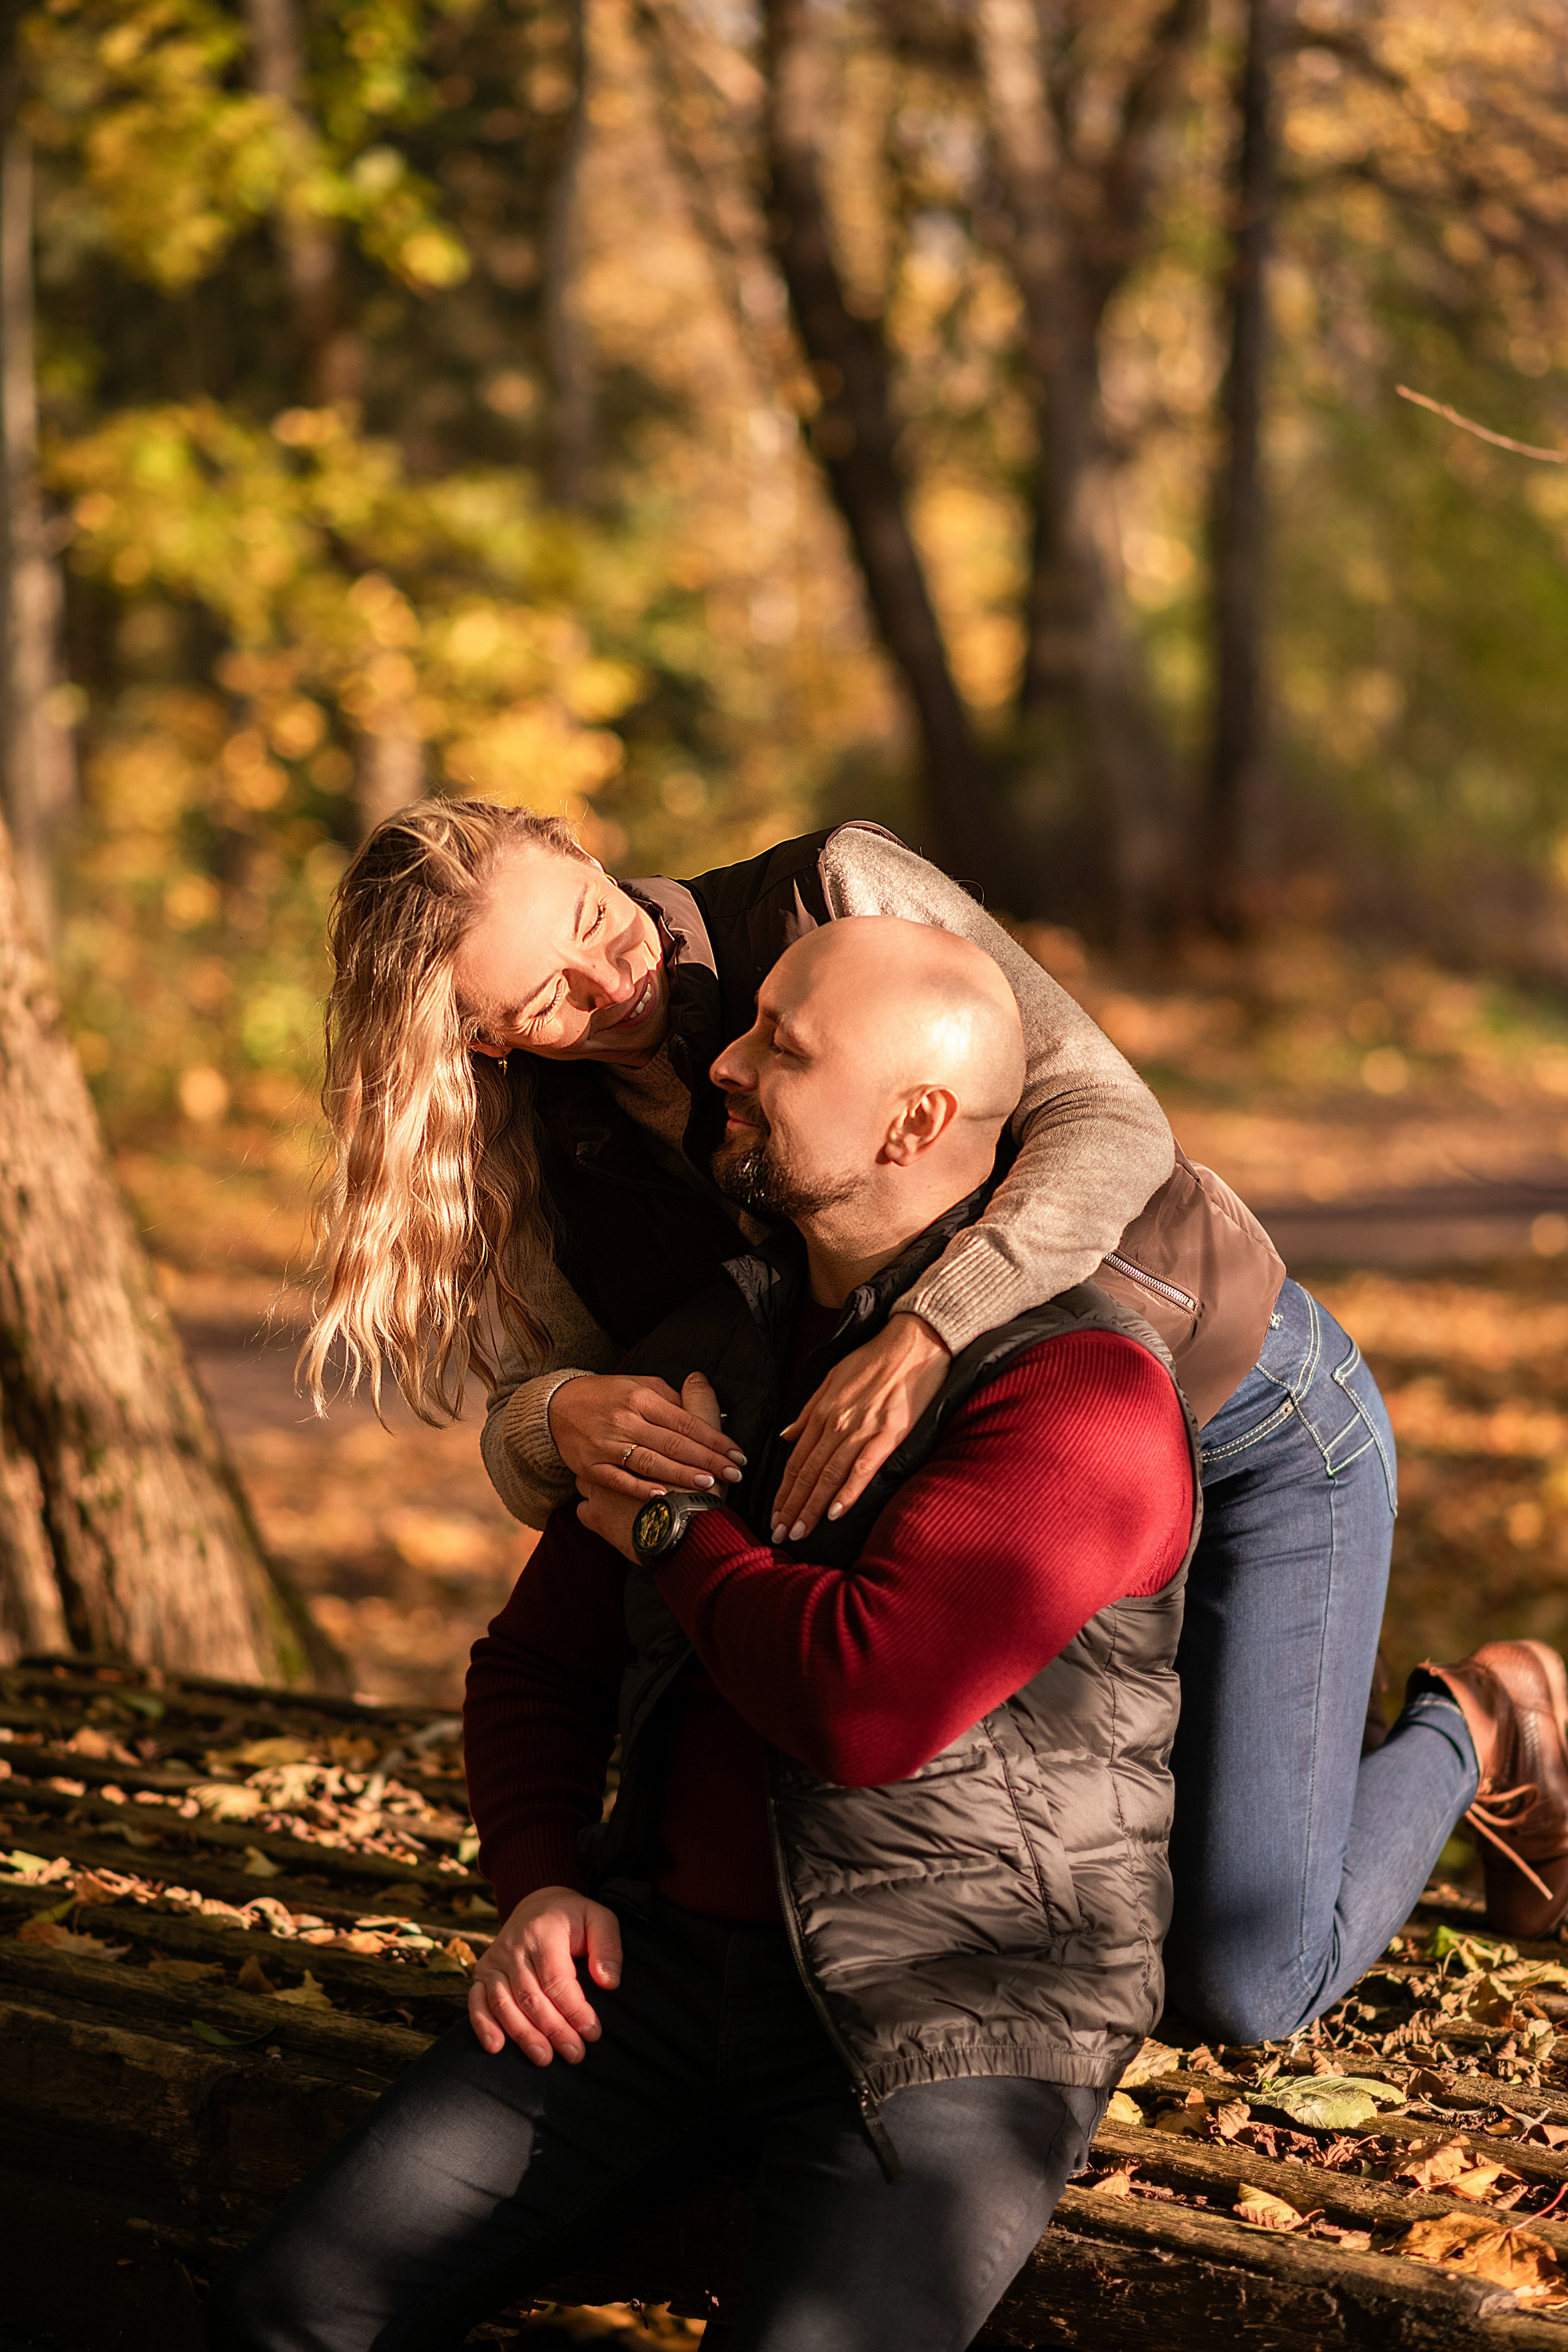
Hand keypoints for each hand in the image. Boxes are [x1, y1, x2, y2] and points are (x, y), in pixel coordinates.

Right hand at [468, 1885, 622, 2063]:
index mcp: (543, 1932)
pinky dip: (483, 2025)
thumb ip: (607, 1948)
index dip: (574, 2009)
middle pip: (531, 1997)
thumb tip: (609, 1983)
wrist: (537, 1905)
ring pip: (505, 2004)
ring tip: (544, 2058)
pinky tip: (496, 2047)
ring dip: (523, 2035)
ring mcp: (494, 1960)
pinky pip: (477, 2002)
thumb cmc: (572, 1918)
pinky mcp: (482, 1972)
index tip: (592, 2032)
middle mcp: (513, 1947)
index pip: (557, 1979)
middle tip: (575, 2054)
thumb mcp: (599, 1919)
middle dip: (554, 2030)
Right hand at [549, 1371, 743, 1502]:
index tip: (737, 1455)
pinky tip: (662, 1494)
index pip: (686, 1422)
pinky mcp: (590, 1466)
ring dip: (681, 1475)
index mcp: (641, 1398)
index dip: (714, 1439)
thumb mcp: (639, 1386)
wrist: (556, 1407)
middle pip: (674, 1443)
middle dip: (707, 1460)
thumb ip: (670, 1398)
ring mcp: (606, 1445)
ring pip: (650, 1462)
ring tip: (709, 1484)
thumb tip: (704, 1410)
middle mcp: (625, 1420)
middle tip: (734, 1474)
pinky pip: (619, 1479)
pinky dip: (640, 1488)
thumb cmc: (606, 1396)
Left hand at [771, 1314, 949, 1542]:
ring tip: (800, 1532)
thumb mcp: (832, 1378)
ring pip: (828, 1476)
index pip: (796, 1460)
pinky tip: (835, 1513)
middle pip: (807, 1473)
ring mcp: (861, 1430)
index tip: (775, 1514)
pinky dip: (847, 1492)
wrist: (913, 1343)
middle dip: (791, 1507)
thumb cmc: (874, 1359)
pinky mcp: (888, 1434)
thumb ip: (808, 1411)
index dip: (784, 1491)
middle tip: (780, 1534)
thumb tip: (786, 1436)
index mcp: (823, 1413)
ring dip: (811, 1507)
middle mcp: (836, 1424)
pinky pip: (862, 1468)